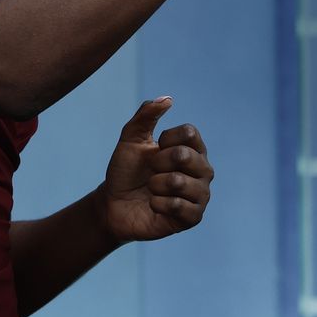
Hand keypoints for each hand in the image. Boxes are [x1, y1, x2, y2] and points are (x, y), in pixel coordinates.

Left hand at [97, 97, 213, 243]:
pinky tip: (155, 206)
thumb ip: (146, 115)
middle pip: (183, 155)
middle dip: (156, 164)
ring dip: (154, 185)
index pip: (189, 133)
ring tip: (152, 190)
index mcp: (194, 148)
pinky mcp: (194, 217)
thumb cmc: (126, 170)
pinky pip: (177, 206)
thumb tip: (168, 99)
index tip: (154, 150)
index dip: (164, 141)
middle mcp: (203, 170)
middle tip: (151, 173)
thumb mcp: (131, 138)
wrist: (113, 204)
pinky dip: (157, 204)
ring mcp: (201, 194)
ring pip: (177, 182)